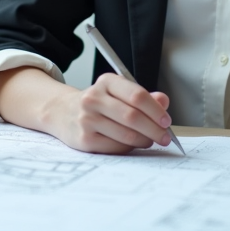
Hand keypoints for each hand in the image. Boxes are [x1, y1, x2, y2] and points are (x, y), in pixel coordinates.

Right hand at [44, 73, 173, 154]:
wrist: (63, 113)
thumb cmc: (99, 103)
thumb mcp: (118, 92)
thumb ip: (143, 97)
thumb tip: (163, 101)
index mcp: (106, 82)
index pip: (137, 95)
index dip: (155, 110)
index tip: (166, 121)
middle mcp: (93, 98)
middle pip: (132, 116)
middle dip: (154, 129)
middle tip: (165, 136)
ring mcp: (87, 119)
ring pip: (126, 134)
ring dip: (144, 140)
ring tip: (150, 140)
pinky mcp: (84, 139)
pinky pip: (116, 147)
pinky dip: (129, 148)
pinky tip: (132, 144)